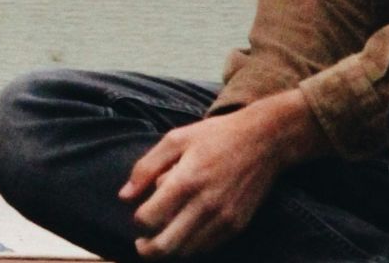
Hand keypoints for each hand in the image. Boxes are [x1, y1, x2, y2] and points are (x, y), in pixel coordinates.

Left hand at [117, 95, 306, 257]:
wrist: (264, 140)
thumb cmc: (216, 136)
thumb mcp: (175, 139)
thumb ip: (145, 167)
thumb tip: (124, 196)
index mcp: (186, 179)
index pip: (148, 218)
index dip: (138, 220)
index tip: (140, 213)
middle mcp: (205, 204)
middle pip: (165, 246)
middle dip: (147, 249)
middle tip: (141, 243)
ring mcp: (223, 218)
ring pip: (186, 251)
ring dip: (169, 249)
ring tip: (162, 236)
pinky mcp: (237, 225)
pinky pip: (206, 248)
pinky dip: (191, 246)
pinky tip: (185, 233)